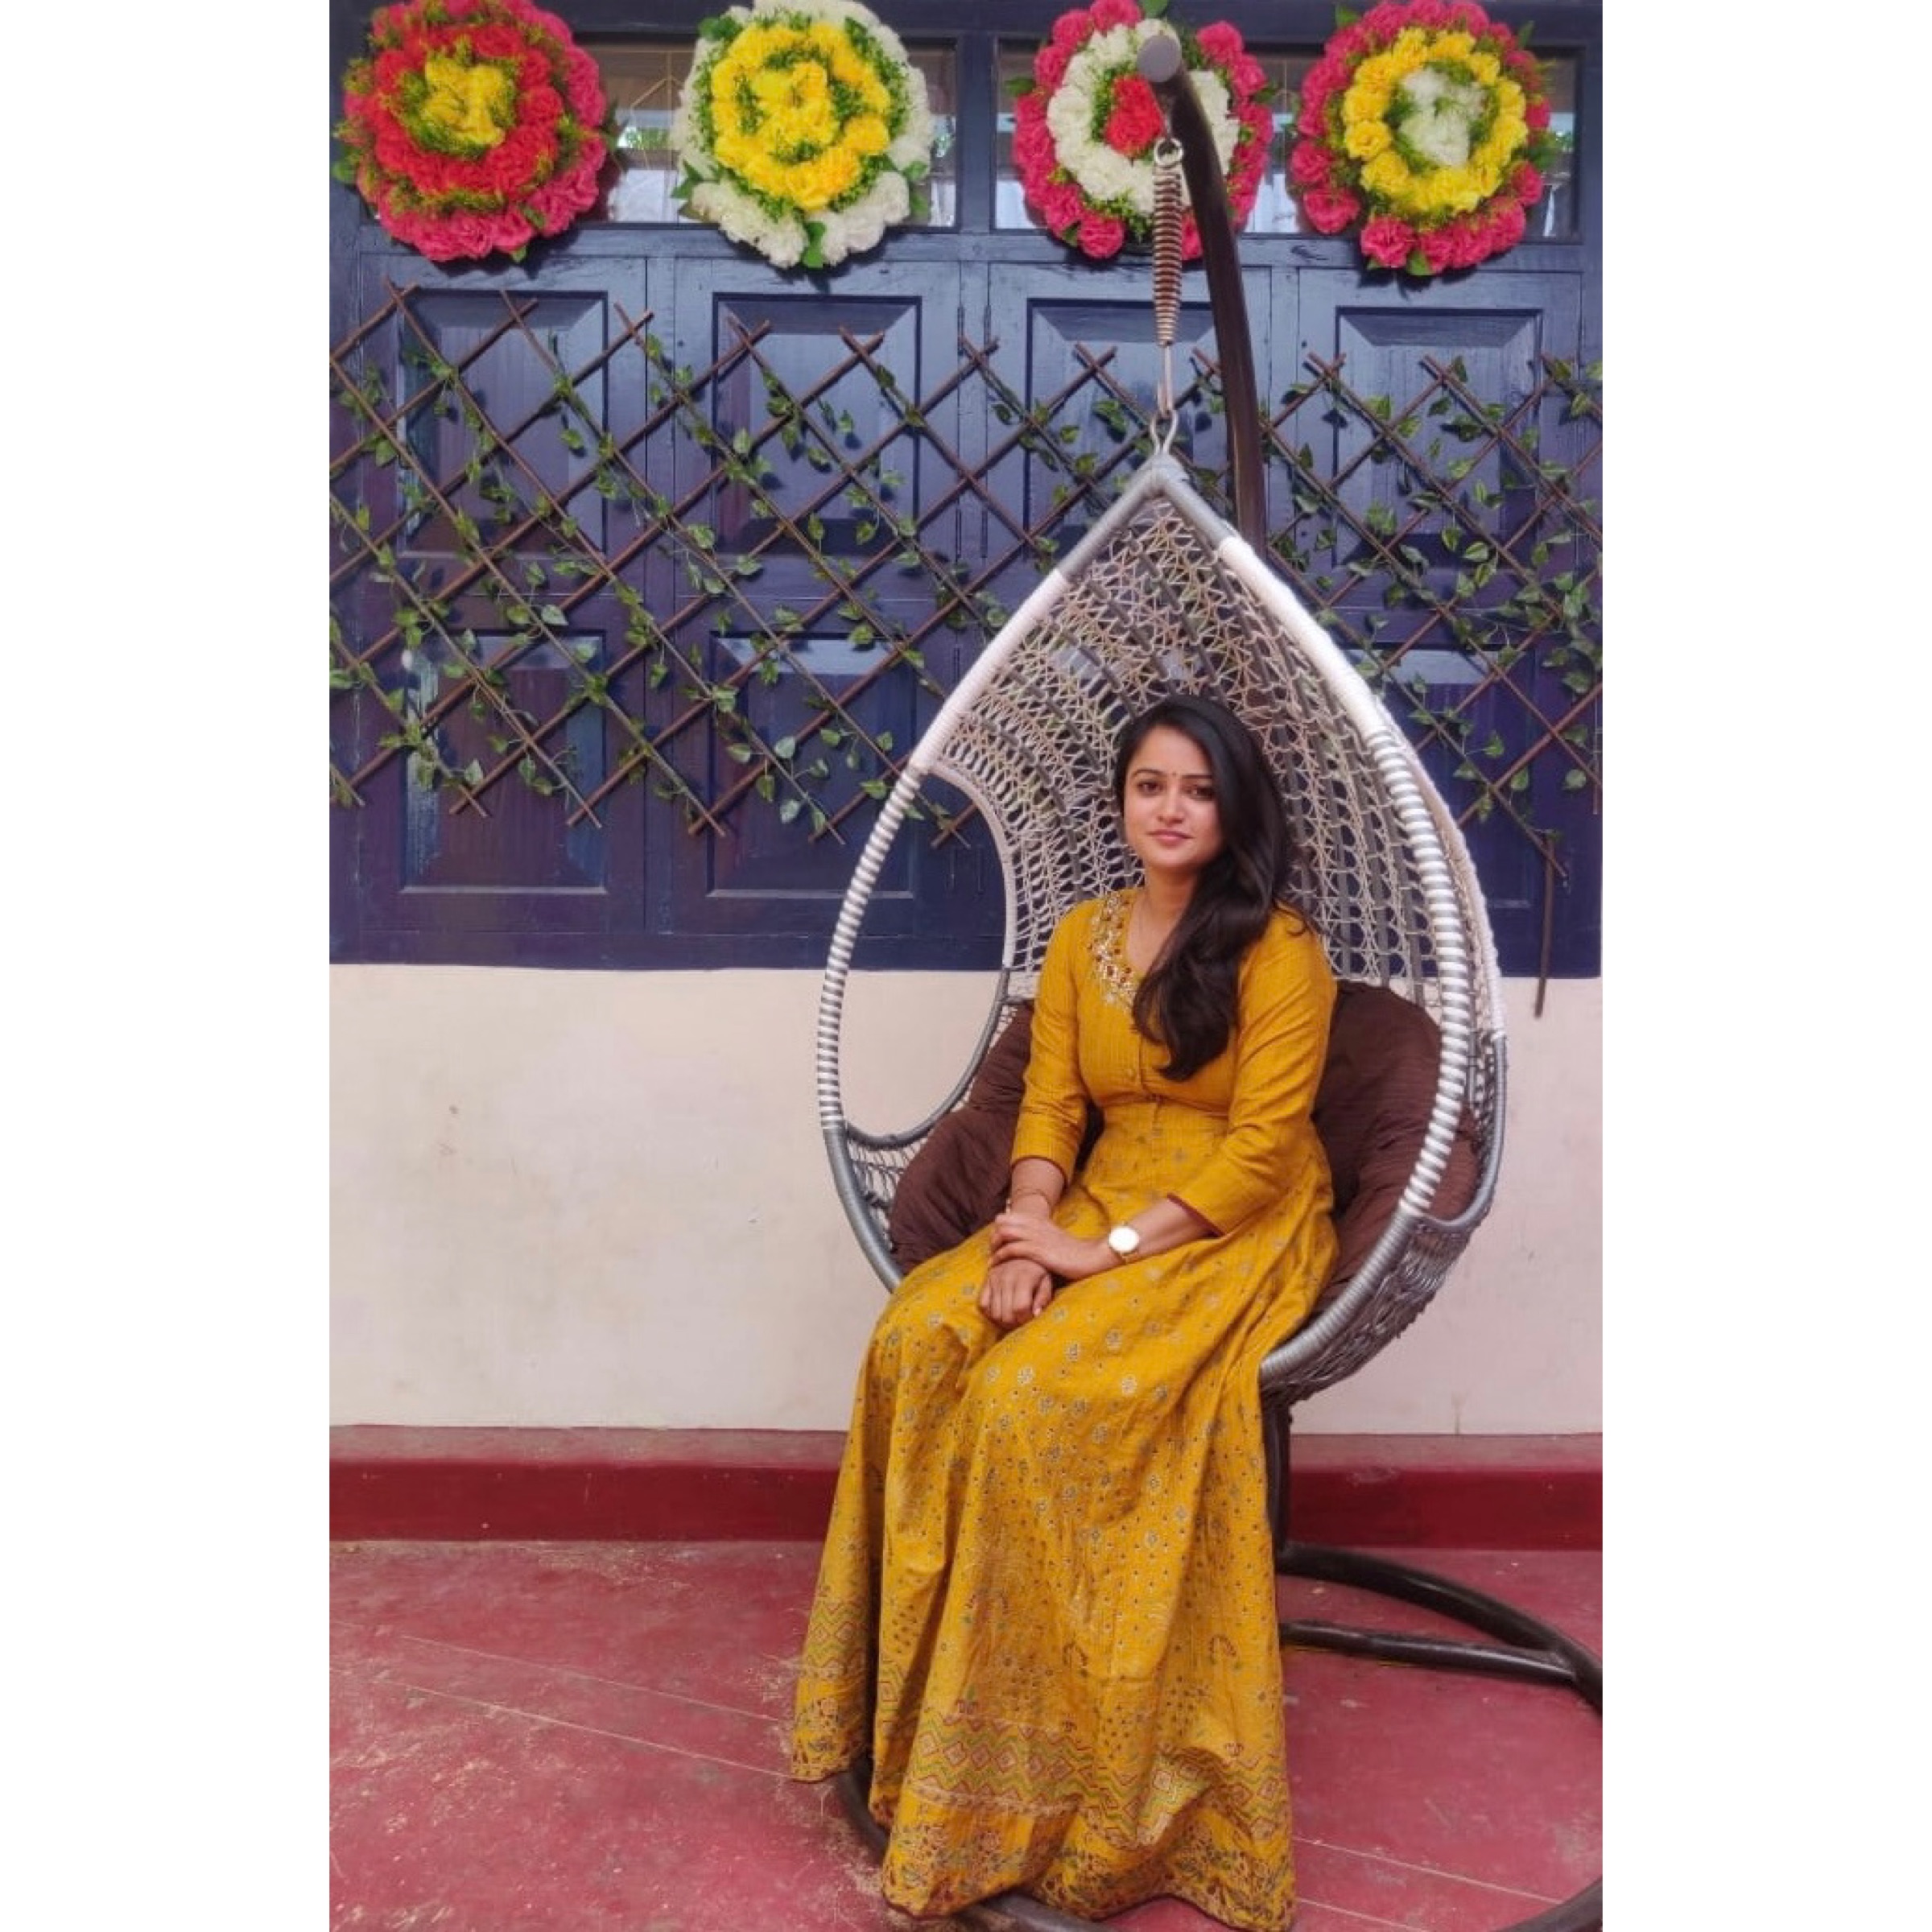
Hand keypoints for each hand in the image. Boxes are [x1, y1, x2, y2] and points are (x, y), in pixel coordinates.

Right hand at [978, 1256, 1054, 1328]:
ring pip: (994, 1313)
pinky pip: (982, 1304)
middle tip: (1022, 1319)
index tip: (1031, 1316)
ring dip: (1003, 1321)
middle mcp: (1006, 1278)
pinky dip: (990, 1312)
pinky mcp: (987, 1280)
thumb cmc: (1039, 1269)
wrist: (1023, 1250)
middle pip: (1006, 1315)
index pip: (1020, 1308)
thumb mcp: (1046, 1281)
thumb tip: (1035, 1314)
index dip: (1026, 1318)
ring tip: (1013, 1316)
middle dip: (1015, 1322)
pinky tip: (1001, 1310)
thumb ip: (1043, 1298)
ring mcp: (994, 1279)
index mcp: (1024, 1278)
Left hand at [990, 1211, 1111, 1284]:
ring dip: (994, 1246)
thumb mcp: (1054, 1238)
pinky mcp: (1038, 1251)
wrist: (1091, 1256)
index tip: (997, 1244)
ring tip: (993, 1259)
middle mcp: (1035, 1225)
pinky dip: (1000, 1257)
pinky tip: (998, 1265)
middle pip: (1001, 1221)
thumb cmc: (1073, 1252)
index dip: (998, 1229)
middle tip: (993, 1252)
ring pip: (1004, 1232)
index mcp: (1039, 1220)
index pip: (1007, 1216)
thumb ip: (1040, 1236)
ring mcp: (1036, 1237)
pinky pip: (1011, 1249)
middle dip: (993, 1236)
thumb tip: (1026, 1241)